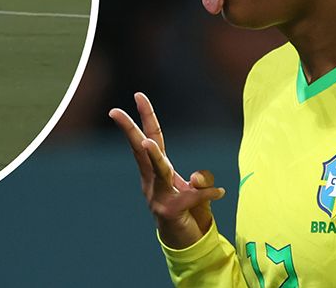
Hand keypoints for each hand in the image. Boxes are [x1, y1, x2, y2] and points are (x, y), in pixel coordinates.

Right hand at [110, 93, 225, 249]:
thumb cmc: (188, 211)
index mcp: (158, 170)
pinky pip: (191, 197)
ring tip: (147, 143)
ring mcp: (157, 196)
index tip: (138, 95)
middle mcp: (152, 181)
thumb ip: (200, 181)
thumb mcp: (196, 190)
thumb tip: (198, 177)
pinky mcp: (169, 211)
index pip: (151, 138)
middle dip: (129, 130)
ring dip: (153, 157)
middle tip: (115, 112)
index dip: (146, 116)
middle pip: (140, 151)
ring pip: (158, 171)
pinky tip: (220, 192)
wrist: (185, 242)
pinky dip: (207, 194)